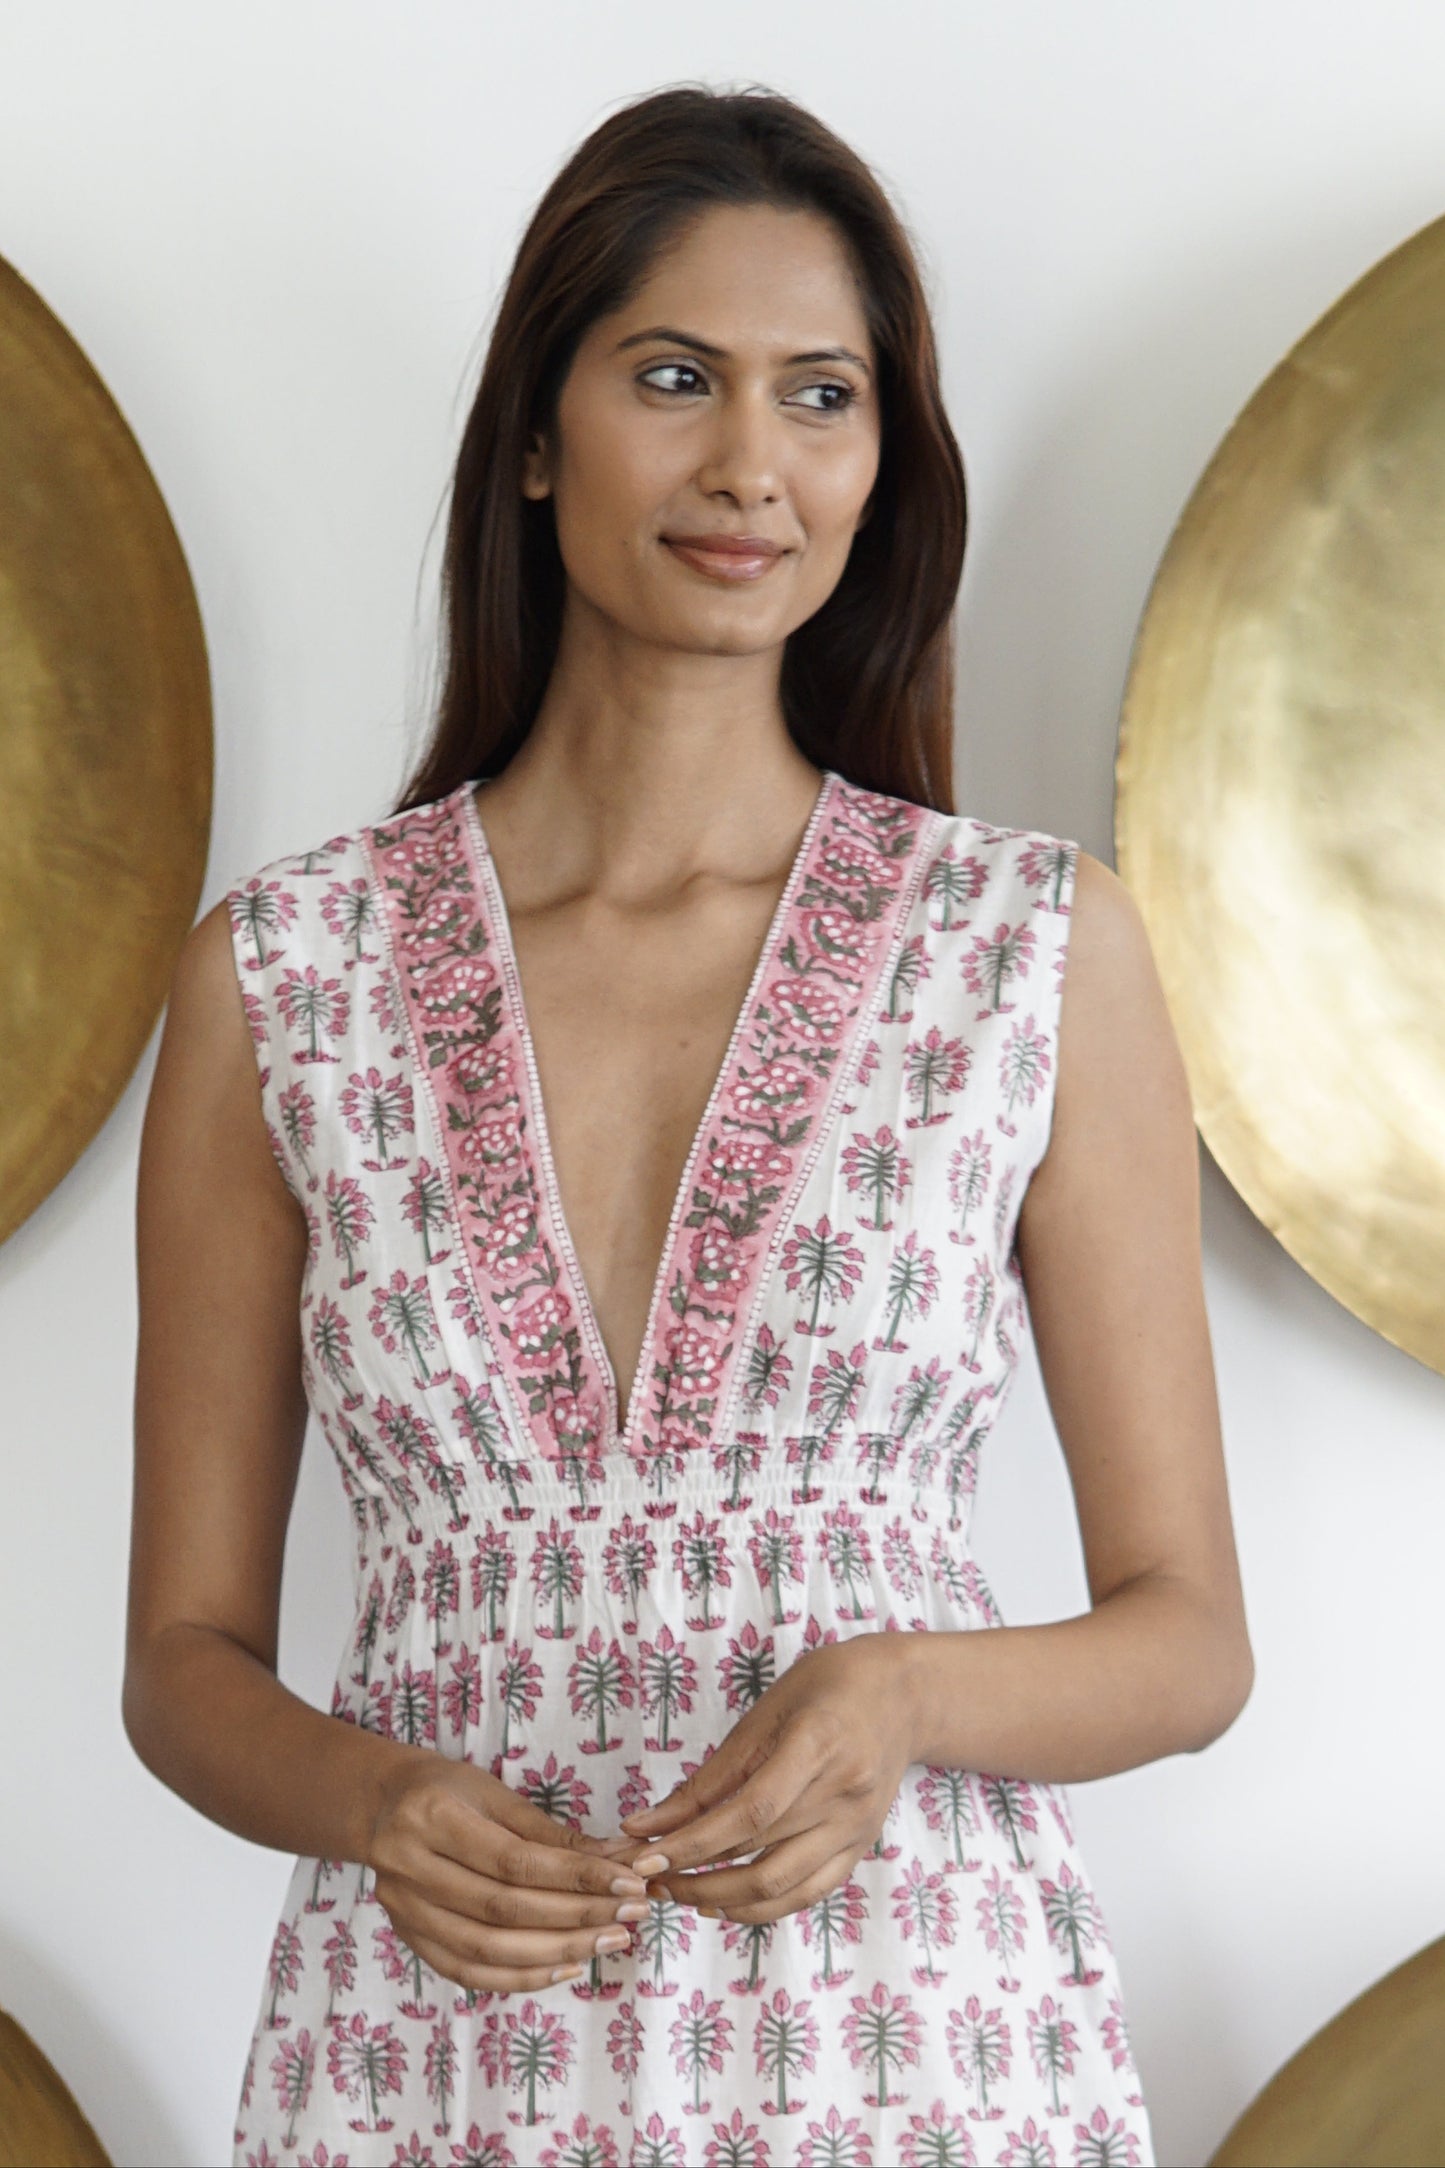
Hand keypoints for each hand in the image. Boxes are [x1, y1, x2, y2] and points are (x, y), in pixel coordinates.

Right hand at [366, 1754, 661, 1992]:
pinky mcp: (407, 1938)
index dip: (575, 1877)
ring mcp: (404, 1910)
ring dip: (556, 1952)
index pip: (514, 1860)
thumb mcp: (494, 1793)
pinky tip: (564, 1969)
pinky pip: (467, 1972)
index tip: (628, 1882)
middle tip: (631, 1916)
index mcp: (432, 1817)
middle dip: (576, 1917)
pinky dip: (519, 1977)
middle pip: (502, 1909)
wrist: (380, 1805)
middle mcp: (409, 1867)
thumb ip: (550, 1834)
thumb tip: (618, 1860)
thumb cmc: (446, 1789)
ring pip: (487, 1949)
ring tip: (609, 1941)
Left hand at [616, 1635, 918, 1923]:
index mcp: (818, 1745)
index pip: (749, 1812)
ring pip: (781, 1887)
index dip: (692, 1841)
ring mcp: (856, 1829)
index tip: (642, 1853)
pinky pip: (806, 1894)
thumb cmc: (827, 1686)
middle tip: (643, 1875)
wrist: (902, 1696)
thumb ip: (713, 1774)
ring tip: (674, 1890)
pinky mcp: (859, 1849)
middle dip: (692, 1873)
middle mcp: (844, 1795)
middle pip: (760, 1854)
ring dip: (719, 1899)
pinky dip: (760, 1908)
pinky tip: (721, 1902)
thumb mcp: (766, 1711)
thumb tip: (651, 1823)